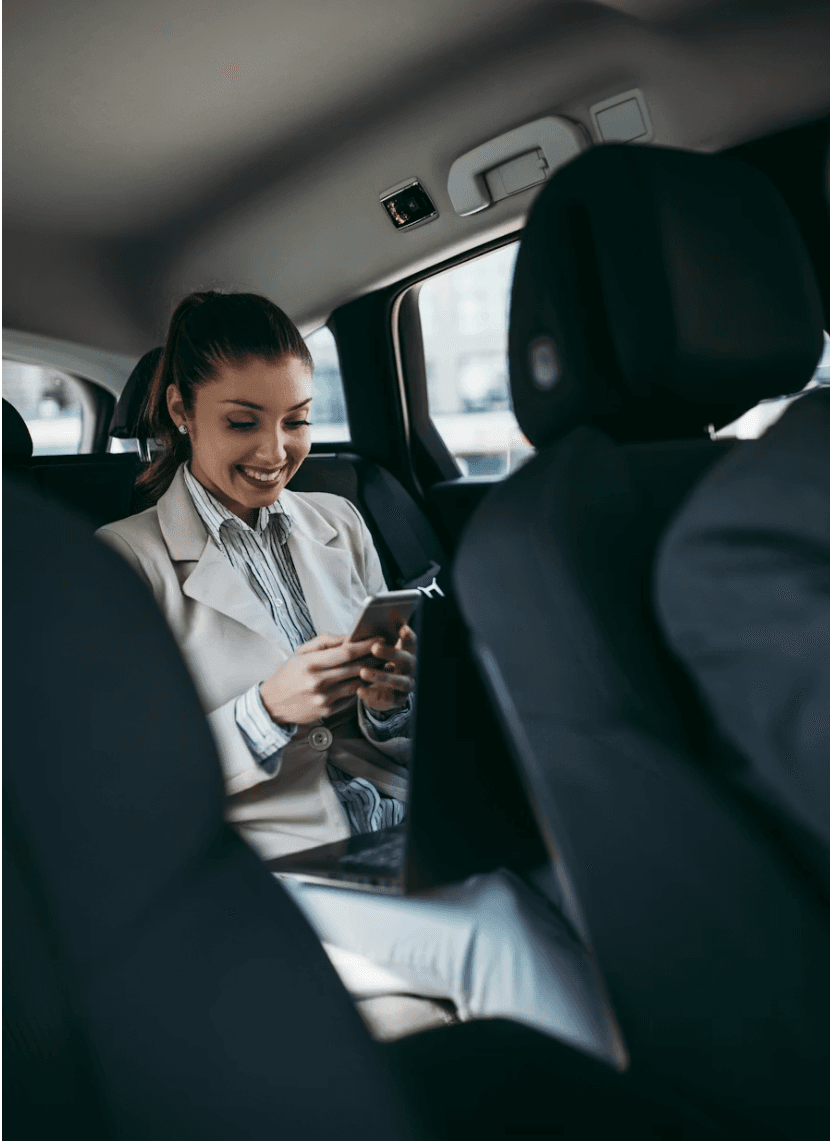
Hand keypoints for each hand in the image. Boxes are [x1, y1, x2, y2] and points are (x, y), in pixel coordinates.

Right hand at [259, 632, 377, 725]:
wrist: (274, 703)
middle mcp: (317, 681)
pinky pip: (349, 696)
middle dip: (373, 658)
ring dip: (371, 673)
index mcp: (310, 663)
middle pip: (355, 668)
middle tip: (385, 651)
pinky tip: (364, 680)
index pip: (345, 652)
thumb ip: (325, 642)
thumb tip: (349, 637)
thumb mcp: (302, 652)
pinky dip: (358, 687)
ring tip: (379, 664)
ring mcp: (323, 698)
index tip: (378, 639)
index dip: (365, 645)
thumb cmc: (290, 674)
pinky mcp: (328, 710)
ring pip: (357, 683)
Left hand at [357, 623, 416, 713]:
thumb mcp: (378, 653)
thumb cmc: (378, 663)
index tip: (402, 628)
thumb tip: (353, 637)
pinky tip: (360, 690)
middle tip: (374, 647)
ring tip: (363, 672)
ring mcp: (406, 684)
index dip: (408, 635)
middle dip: (390, 653)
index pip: (411, 641)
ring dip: (380, 676)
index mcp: (406, 652)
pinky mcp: (398, 699)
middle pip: (405, 659)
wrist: (383, 691)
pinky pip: (387, 698)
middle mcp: (410, 667)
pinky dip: (372, 694)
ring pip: (397, 680)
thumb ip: (372, 644)